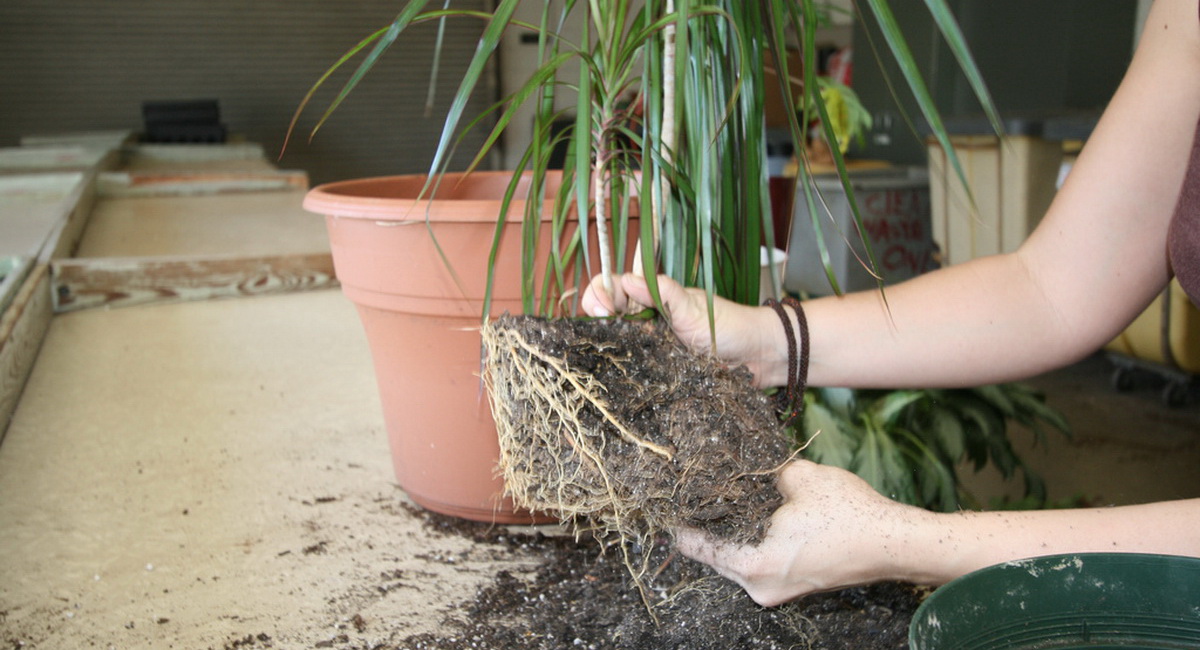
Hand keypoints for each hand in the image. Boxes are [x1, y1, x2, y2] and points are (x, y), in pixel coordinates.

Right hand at [580, 273, 782, 387]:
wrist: (757, 358)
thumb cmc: (729, 326)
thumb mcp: (693, 306)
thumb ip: (662, 292)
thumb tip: (627, 280)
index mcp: (652, 299)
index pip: (613, 289)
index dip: (600, 294)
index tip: (601, 308)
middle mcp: (646, 323)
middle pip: (607, 318)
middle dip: (596, 323)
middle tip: (601, 329)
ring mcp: (650, 350)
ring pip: (616, 348)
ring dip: (606, 350)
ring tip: (602, 354)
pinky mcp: (657, 375)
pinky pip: (633, 374)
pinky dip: (622, 375)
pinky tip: (616, 378)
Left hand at [673, 460, 933, 605]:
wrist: (896, 543)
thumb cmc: (849, 513)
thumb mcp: (800, 478)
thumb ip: (764, 473)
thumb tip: (745, 463)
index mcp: (752, 565)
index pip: (695, 544)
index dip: (681, 516)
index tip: (668, 495)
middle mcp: (758, 587)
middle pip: (714, 553)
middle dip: (707, 520)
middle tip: (695, 488)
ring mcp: (777, 591)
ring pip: (736, 558)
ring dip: (731, 529)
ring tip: (722, 495)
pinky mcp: (793, 585)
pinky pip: (758, 560)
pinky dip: (753, 538)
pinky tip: (754, 512)